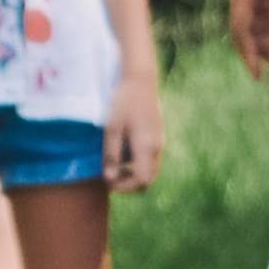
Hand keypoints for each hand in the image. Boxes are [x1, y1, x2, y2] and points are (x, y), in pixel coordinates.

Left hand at [104, 68, 164, 192]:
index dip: (124, 188)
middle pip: (148, 180)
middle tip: (110, 177)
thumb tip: (110, 179)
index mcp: (146, 148)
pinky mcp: (158, 136)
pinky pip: (151, 159)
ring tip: (115, 166)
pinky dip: (138, 164)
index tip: (108, 182)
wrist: (141, 81)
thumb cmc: (123, 103)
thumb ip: (111, 155)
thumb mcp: (112, 129)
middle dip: (129, 184)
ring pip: (151, 170)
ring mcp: (160, 142)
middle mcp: (157, 148)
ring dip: (134, 174)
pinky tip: (124, 153)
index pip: (141, 181)